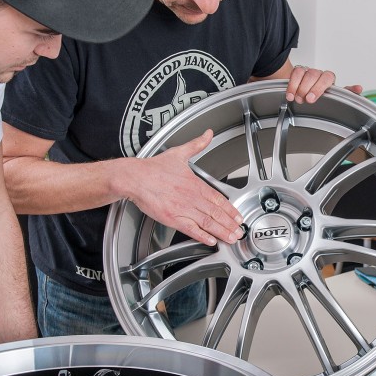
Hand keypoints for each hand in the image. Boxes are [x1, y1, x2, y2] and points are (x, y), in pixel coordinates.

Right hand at [128, 130, 243, 245]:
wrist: (135, 177)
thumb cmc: (153, 168)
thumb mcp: (179, 153)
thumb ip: (196, 145)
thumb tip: (208, 134)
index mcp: (195, 184)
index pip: (218, 199)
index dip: (231, 209)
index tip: (238, 216)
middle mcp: (191, 197)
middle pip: (216, 213)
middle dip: (230, 224)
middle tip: (239, 232)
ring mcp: (183, 208)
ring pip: (207, 222)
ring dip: (221, 231)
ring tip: (231, 238)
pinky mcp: (172, 218)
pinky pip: (190, 229)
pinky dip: (202, 236)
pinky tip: (211, 241)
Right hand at [285, 65, 361, 102]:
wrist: (311, 93)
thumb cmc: (325, 96)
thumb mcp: (337, 97)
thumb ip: (348, 93)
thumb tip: (359, 88)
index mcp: (329, 79)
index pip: (327, 77)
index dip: (319, 87)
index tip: (312, 98)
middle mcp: (319, 74)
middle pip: (315, 75)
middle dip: (309, 88)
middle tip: (307, 100)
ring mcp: (308, 72)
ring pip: (304, 73)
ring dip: (300, 87)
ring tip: (297, 98)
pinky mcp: (298, 72)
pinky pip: (295, 73)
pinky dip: (292, 84)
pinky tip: (290, 94)